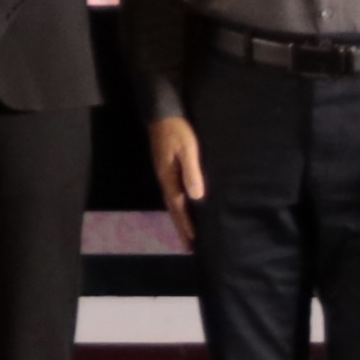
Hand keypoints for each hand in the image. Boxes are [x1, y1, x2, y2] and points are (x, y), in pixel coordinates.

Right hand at [146, 116, 206, 248]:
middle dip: (182, 227)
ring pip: (173, 202)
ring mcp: (165, 173)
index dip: (186, 224)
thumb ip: (191, 171)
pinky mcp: (167, 168)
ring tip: (188, 234)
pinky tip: (185, 208)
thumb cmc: (178, 130)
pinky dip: (180, 206)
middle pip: (173, 208)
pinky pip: (174, 193)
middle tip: (189, 247)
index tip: (193, 242)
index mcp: (168, 177)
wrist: (162, 112)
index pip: (178, 207)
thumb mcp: (188, 148)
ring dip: (180, 218)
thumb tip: (196, 197)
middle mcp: (164, 179)